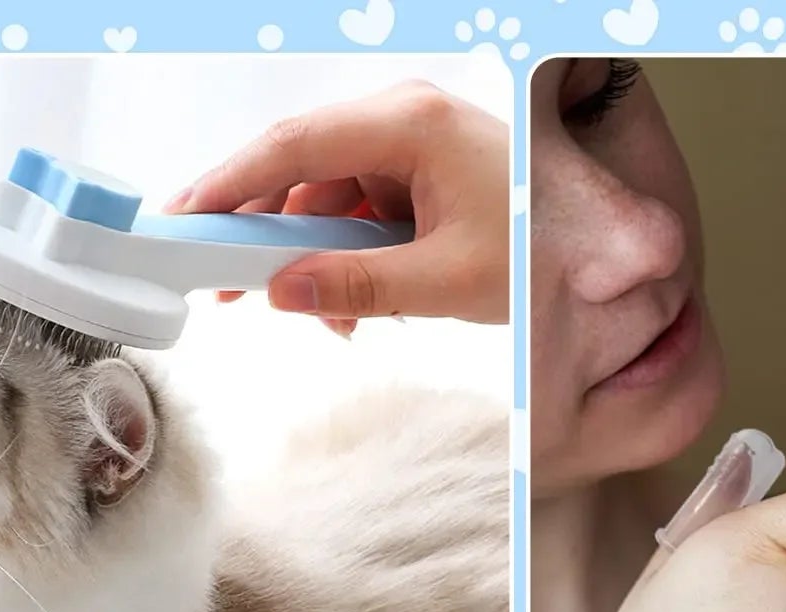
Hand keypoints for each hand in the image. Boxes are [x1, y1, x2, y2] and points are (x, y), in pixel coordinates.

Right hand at [169, 82, 508, 333]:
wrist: (602, 249)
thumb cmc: (541, 249)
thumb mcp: (446, 281)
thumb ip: (358, 286)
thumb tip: (282, 293)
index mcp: (408, 124)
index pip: (292, 148)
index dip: (228, 185)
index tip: (183, 220)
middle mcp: (402, 120)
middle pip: (299, 167)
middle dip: (260, 229)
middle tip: (219, 281)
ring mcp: (410, 145)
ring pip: (327, 195)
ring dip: (311, 257)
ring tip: (315, 318)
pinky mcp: (420, 174)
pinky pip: (359, 211)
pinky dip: (346, 258)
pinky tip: (350, 308)